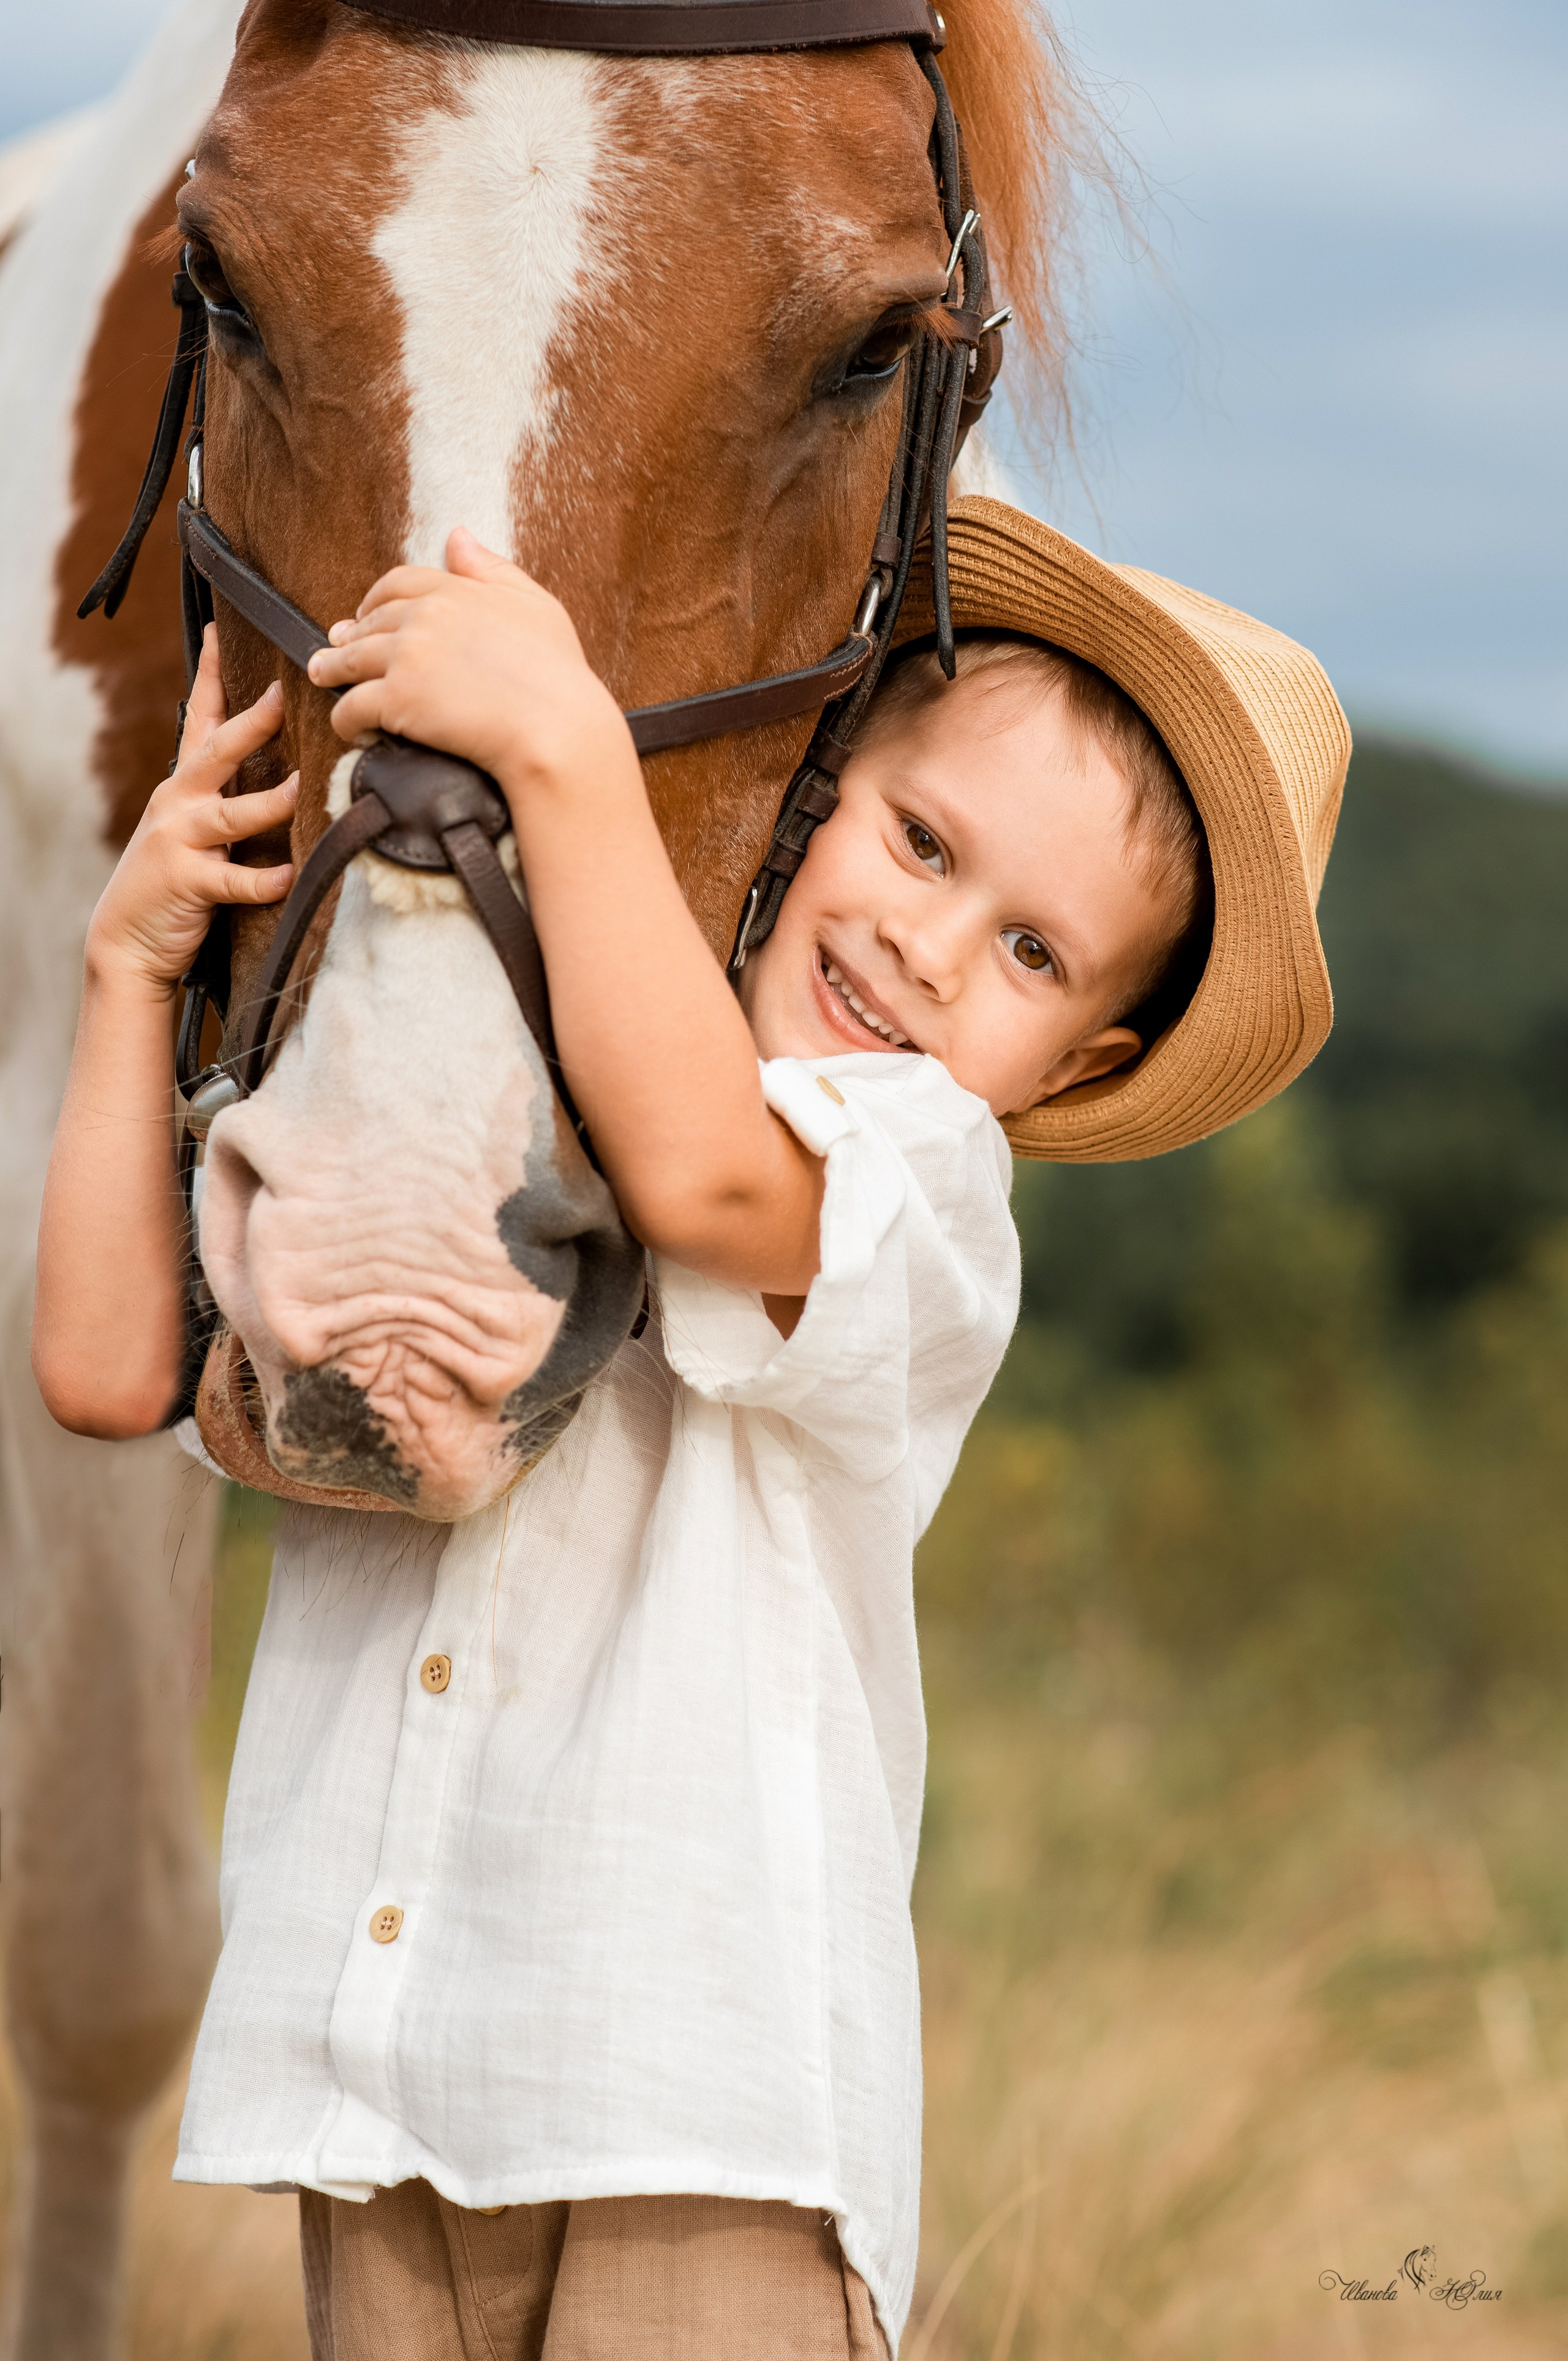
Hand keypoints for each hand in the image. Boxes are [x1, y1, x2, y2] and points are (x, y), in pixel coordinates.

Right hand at [86, 627, 296, 995]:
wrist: (128, 939)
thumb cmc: (175, 881)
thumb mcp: (196, 828)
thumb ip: (229, 796)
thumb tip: (286, 768)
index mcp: (184, 785)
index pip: (199, 718)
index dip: (210, 674)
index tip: (222, 629)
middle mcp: (179, 803)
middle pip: (218, 752)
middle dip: (252, 722)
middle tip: (284, 694)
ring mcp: (181, 842)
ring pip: (230, 813)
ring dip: (270, 802)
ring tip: (303, 789)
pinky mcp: (189, 883)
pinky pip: (234, 880)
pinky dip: (264, 879)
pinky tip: (290, 875)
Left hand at [307, 527, 633, 797]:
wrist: (556, 726)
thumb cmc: (557, 673)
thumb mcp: (535, 605)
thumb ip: (492, 569)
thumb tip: (457, 536)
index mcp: (456, 591)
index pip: (399, 583)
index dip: (376, 598)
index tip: (366, 612)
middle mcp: (424, 618)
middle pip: (370, 621)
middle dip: (350, 634)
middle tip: (336, 647)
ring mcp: (406, 658)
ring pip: (350, 660)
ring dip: (332, 669)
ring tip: (323, 676)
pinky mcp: (396, 700)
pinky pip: (352, 707)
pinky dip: (344, 718)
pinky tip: (348, 726)